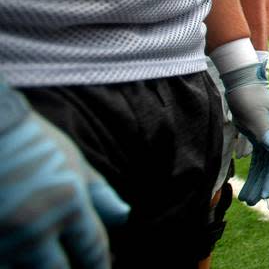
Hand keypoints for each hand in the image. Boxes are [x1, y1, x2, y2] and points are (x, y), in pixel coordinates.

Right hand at [0, 99, 129, 267]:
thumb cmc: (30, 143)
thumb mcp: (72, 162)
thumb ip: (98, 194)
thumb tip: (125, 218)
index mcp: (67, 205)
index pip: (93, 251)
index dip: (100, 265)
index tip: (103, 267)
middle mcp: (34, 227)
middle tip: (73, 264)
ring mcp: (1, 239)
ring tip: (43, 260)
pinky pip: (1, 266)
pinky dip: (9, 265)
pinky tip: (16, 260)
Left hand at [218, 64, 268, 204]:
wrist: (241, 80)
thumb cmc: (247, 97)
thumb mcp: (254, 115)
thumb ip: (266, 133)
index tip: (265, 194)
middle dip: (263, 183)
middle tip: (252, 202)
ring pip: (265, 163)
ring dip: (258, 179)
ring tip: (247, 198)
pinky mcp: (260, 135)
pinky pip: (259, 157)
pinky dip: (254, 170)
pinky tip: (249, 181)